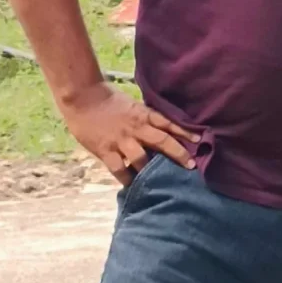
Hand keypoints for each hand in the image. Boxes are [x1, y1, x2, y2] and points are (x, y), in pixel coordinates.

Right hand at [60, 82, 199, 185]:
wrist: (82, 96)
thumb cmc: (106, 99)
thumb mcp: (132, 104)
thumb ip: (144, 117)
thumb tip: (160, 128)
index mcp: (143, 115)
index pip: (169, 123)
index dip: (185, 132)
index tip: (199, 141)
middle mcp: (136, 128)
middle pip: (162, 142)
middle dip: (178, 154)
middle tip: (190, 166)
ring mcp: (121, 140)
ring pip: (142, 159)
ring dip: (153, 171)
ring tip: (163, 182)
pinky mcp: (106, 150)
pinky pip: (119, 169)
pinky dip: (127, 179)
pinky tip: (133, 186)